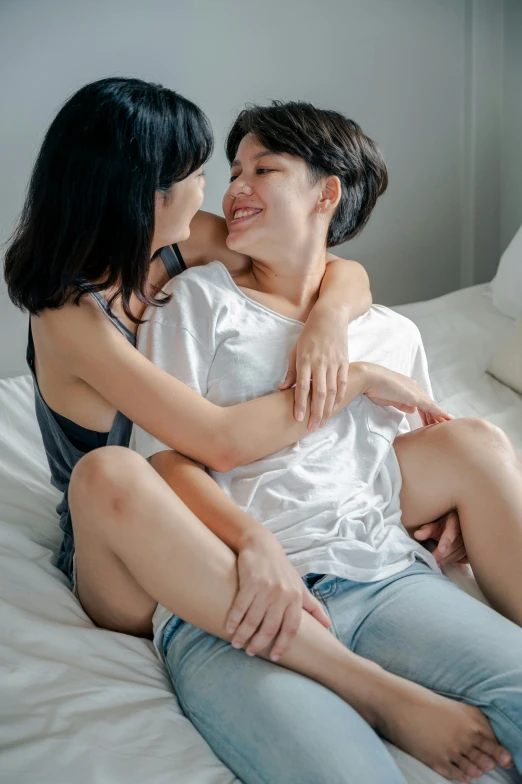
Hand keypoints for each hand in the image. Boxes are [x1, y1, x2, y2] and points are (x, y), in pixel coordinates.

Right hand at [225, 530, 331, 660]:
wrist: (262, 545)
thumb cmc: (282, 569)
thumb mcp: (299, 586)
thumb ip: (313, 606)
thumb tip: (327, 625)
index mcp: (295, 598)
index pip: (291, 628)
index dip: (283, 645)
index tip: (275, 657)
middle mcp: (282, 594)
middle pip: (271, 627)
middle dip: (259, 643)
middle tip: (250, 652)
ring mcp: (266, 588)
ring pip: (253, 620)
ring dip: (243, 635)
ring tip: (237, 644)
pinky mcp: (250, 582)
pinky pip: (240, 607)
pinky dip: (234, 620)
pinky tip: (228, 628)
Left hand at [279, 309, 348, 430]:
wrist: (330, 317)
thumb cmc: (309, 334)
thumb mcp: (295, 350)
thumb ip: (291, 371)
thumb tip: (282, 389)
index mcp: (305, 360)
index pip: (302, 387)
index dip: (300, 404)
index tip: (298, 418)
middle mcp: (320, 363)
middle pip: (319, 393)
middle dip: (315, 412)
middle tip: (312, 428)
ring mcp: (334, 362)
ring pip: (332, 391)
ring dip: (327, 408)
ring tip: (323, 422)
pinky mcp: (344, 361)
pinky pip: (343, 383)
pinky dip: (339, 396)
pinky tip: (335, 407)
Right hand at [361, 362, 452, 421]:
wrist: (369, 378)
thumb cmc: (375, 388)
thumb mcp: (390, 399)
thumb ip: (402, 404)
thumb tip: (413, 410)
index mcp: (408, 388)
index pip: (421, 403)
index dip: (427, 413)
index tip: (432, 422)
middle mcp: (414, 388)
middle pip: (429, 405)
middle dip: (436, 416)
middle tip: (443, 426)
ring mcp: (416, 392)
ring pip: (432, 407)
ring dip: (440, 416)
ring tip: (449, 425)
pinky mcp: (415, 397)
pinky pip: (431, 407)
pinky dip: (440, 413)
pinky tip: (447, 418)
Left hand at [414, 511, 469, 566]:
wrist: (457, 521)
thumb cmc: (444, 523)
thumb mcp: (435, 524)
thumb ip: (426, 530)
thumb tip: (417, 535)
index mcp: (455, 520)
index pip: (451, 531)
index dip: (446, 541)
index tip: (440, 550)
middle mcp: (465, 529)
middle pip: (456, 545)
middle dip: (445, 555)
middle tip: (433, 562)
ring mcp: (471, 539)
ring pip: (462, 552)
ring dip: (450, 559)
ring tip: (438, 565)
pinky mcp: (472, 547)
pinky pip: (467, 556)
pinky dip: (459, 561)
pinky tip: (450, 563)